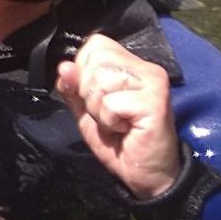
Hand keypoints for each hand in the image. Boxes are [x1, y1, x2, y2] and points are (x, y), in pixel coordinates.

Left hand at [54, 33, 181, 199]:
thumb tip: (64, 67)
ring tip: (118, 122)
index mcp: (130, 64)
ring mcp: (153, 81)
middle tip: (110, 114)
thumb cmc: (119, 143)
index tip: (100, 98)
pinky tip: (127, 129)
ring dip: (100, 109)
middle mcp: (145, 67)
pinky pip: (112, 103)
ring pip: (101, 79)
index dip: (85, 71)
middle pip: (96, 59)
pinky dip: (110, 121)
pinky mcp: (156, 100)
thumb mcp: (86, 112)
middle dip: (90, 92)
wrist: (145, 175)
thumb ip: (74, 88)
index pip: (96, 44)